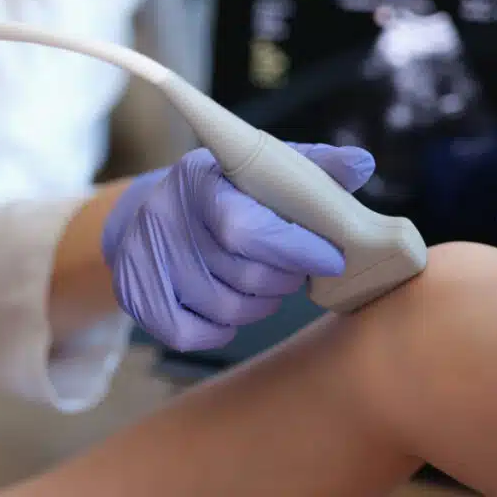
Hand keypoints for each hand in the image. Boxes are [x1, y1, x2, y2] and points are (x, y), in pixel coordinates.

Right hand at [101, 143, 375, 350]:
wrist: (154, 210)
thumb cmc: (228, 189)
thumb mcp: (265, 167)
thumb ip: (315, 164)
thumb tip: (362, 162)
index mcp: (201, 179)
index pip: (244, 226)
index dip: (294, 249)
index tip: (332, 259)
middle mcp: (165, 216)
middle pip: (239, 274)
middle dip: (283, 281)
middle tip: (297, 274)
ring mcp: (145, 258)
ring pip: (222, 308)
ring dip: (258, 306)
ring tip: (267, 287)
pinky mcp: (134, 295)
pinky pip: (187, 334)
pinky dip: (220, 330)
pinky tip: (231, 310)